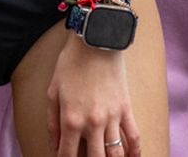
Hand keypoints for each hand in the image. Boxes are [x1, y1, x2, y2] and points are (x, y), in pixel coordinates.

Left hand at [48, 37, 139, 156]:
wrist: (96, 42)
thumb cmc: (71, 64)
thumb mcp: (52, 92)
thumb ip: (52, 122)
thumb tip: (53, 146)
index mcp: (71, 119)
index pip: (67, 154)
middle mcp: (93, 123)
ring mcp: (112, 118)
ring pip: (115, 154)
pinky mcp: (126, 109)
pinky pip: (134, 137)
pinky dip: (135, 152)